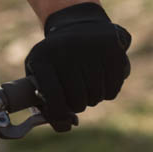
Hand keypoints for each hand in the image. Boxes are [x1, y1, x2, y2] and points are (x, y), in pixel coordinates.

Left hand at [24, 2, 130, 130]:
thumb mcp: (39, 72)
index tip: (63, 117)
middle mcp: (66, 51)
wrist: (77, 25)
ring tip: (86, 84)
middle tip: (75, 95)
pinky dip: (108, 91)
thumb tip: (63, 126)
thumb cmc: (54, 58)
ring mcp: (90, 49)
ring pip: (97, 96)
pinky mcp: (112, 50)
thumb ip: (44, 101)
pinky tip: (101, 79)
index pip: (53, 97)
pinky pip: (113, 89)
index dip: (58, 113)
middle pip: (77, 100)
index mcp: (43, 58)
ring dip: (93, 98)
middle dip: (77, 104)